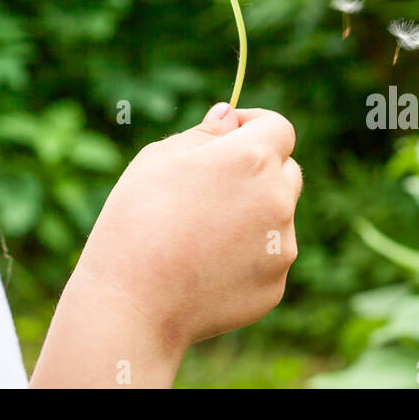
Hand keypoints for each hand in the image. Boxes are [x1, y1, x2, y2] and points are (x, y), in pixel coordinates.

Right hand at [71, 101, 302, 352]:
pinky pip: (268, 257)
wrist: (132, 302)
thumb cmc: (137, 219)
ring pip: (277, 216)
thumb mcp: (159, 159)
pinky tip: (204, 264)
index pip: (278, 127)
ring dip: (252, 213)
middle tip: (212, 185)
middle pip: (286, 171)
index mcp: (251, 158)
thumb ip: (204, 133)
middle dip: (259, 169)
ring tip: (199, 232)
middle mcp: (277, 199)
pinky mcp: (275, 285)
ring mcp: (280, 247)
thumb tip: (230, 117)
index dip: (254, 125)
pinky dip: (246, 254)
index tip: (230, 134)